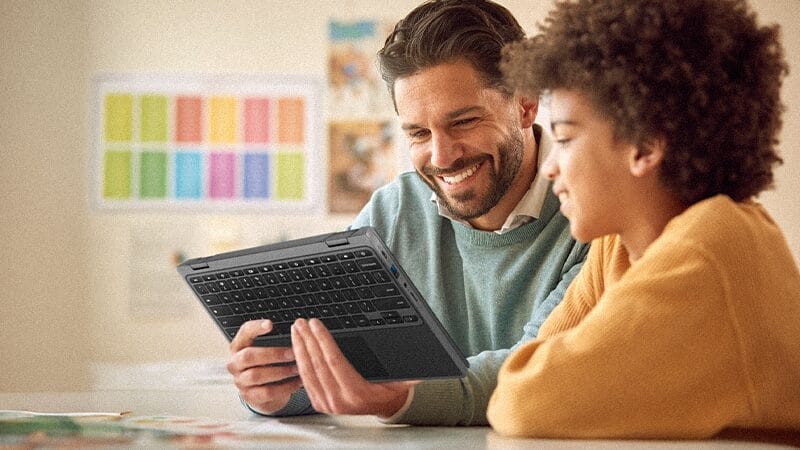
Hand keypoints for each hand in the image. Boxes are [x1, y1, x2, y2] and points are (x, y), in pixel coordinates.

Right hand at [226, 320, 302, 413]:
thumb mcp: (265, 350)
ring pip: (256, 375)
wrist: (260, 392)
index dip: (256, 328)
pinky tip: (298, 382)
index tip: (270, 324)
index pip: (244, 332)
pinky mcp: (250, 396)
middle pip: (248, 356)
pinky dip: (285, 387)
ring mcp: (240, 381)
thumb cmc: (266, 365)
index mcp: (239, 346)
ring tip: (297, 368)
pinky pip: (267, 392)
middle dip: (273, 354)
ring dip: (280, 371)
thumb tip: (298, 331)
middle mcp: (235, 363)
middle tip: (292, 353)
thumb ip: (275, 340)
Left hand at [291, 318, 419, 417]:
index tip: (316, 324)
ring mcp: (327, 404)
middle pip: (317, 365)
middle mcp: (339, 401)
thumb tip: (419, 363)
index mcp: (357, 393)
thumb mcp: (400, 380)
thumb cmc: (390, 390)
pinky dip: (300, 362)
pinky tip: (297, 347)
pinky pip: (306, 381)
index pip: (334, 361)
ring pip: (307, 372)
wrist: (383, 408)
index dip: (323, 340)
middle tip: (301, 322)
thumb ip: (407, 373)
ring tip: (296, 330)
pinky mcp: (320, 404)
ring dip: (300, 348)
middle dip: (307, 340)